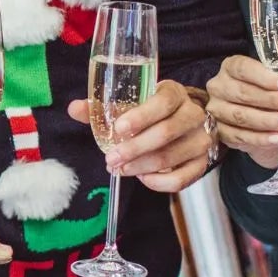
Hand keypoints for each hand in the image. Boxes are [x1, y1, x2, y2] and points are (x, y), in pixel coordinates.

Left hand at [66, 79, 210, 191]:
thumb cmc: (152, 113)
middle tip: (111, 159)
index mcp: (175, 93)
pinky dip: (158, 183)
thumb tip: (74, 108)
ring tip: (121, 169)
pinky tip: (142, 178)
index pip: (162, 102)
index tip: (118, 128)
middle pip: (165, 133)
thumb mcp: (131, 104)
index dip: (140, 116)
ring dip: (141, 167)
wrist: (184, 122)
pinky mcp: (203, 163)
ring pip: (171, 157)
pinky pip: (181, 179)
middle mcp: (194, 114)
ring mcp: (202, 139)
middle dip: (134, 149)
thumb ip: (102, 108)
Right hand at [207, 55, 277, 170]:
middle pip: (242, 92)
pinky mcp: (218, 132)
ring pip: (240, 116)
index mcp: (231, 68)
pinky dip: (260, 138)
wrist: (264, 130)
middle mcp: (218, 86)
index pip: (243, 68)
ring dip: (267, 120)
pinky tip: (276, 138)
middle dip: (272, 99)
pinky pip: (238, 136)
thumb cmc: (272, 102)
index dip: (264, 77)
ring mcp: (215, 110)